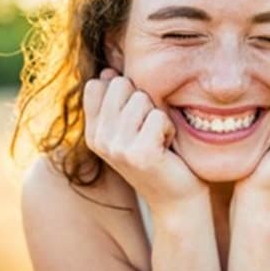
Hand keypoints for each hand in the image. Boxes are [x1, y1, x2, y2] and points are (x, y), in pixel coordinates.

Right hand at [83, 68, 207, 212]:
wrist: (176, 198)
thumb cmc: (159, 155)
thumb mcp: (131, 128)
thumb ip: (117, 101)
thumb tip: (107, 71)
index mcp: (92, 132)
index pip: (96, 84)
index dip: (124, 91)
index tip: (135, 119)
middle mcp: (99, 140)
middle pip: (120, 84)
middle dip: (143, 101)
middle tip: (149, 130)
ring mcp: (117, 148)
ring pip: (142, 99)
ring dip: (158, 116)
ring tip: (159, 139)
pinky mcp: (140, 154)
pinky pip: (158, 116)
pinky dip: (169, 128)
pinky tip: (167, 148)